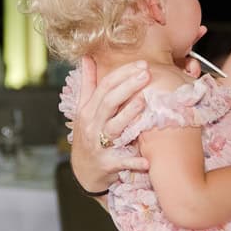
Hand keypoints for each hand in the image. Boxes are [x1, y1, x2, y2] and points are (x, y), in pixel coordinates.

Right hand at [69, 56, 154, 191]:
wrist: (84, 172)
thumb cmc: (89, 135)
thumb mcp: (84, 110)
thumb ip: (87, 84)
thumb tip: (86, 58)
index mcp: (88, 110)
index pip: (105, 86)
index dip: (123, 74)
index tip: (142, 64)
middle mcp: (93, 125)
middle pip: (109, 102)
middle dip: (128, 86)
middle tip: (147, 74)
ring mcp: (99, 145)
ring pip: (114, 127)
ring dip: (128, 114)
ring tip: (144, 101)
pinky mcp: (108, 164)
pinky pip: (122, 162)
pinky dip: (133, 161)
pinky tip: (146, 159)